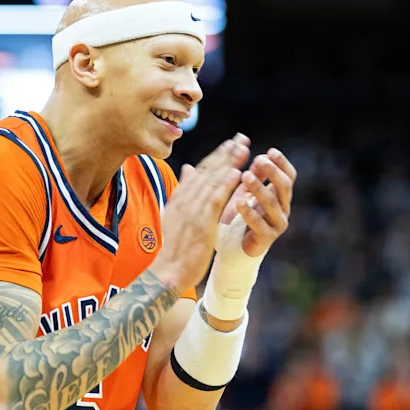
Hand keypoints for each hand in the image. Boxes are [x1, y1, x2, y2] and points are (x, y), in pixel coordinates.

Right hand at [150, 134, 250, 290]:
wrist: (166, 272)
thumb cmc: (174, 248)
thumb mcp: (174, 214)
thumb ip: (183, 191)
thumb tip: (187, 168)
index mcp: (179, 198)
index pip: (200, 172)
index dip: (216, 156)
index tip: (230, 143)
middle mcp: (184, 200)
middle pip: (207, 171)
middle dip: (226, 153)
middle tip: (242, 138)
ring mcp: (191, 211)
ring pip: (212, 182)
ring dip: (228, 163)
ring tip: (243, 148)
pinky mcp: (200, 223)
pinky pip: (215, 200)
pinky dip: (225, 185)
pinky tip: (237, 173)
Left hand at [220, 146, 295, 256]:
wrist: (236, 248)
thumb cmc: (241, 216)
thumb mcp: (247, 193)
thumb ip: (253, 176)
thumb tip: (256, 156)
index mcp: (281, 196)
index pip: (289, 176)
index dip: (282, 164)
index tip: (270, 151)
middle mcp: (284, 209)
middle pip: (285, 187)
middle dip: (273, 172)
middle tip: (259, 159)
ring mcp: (277, 224)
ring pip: (272, 204)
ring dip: (258, 188)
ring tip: (245, 176)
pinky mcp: (267, 239)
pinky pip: (259, 224)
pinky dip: (249, 212)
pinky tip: (238, 202)